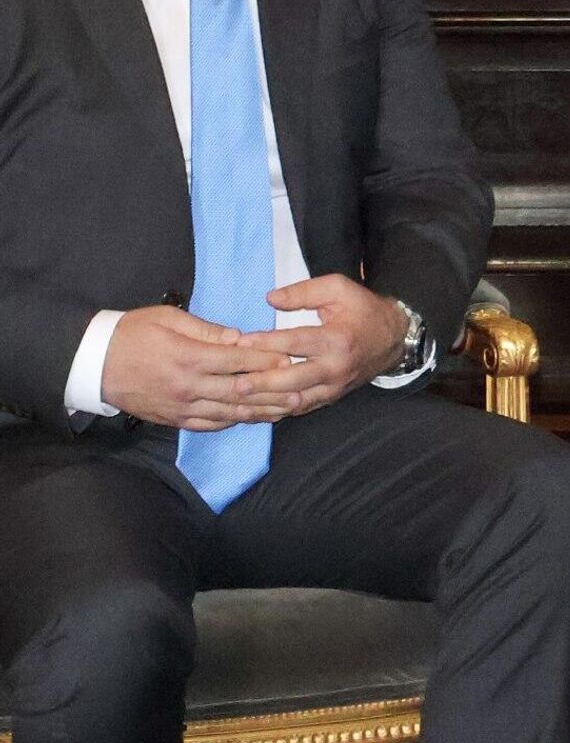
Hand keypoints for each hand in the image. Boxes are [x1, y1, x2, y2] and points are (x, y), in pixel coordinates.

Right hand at [101, 306, 298, 429]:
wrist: (93, 363)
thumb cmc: (132, 333)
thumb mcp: (169, 318)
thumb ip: (207, 329)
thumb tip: (239, 338)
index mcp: (189, 357)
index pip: (238, 361)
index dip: (266, 361)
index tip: (291, 358)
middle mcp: (188, 387)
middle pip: (240, 391)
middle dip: (273, 391)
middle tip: (302, 390)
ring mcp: (181, 407)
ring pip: (229, 413)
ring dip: (260, 412)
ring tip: (287, 409)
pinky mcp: (174, 419)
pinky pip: (210, 424)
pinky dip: (234, 422)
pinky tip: (252, 418)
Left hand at [233, 275, 410, 416]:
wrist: (393, 340)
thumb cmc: (363, 310)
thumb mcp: (339, 289)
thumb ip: (304, 292)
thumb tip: (270, 299)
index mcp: (338, 339)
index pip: (297, 343)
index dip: (268, 343)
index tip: (241, 343)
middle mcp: (336, 367)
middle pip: (294, 379)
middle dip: (263, 382)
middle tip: (234, 383)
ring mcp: (334, 387)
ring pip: (296, 400)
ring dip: (267, 402)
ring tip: (239, 401)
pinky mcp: (331, 397)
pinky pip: (301, 409)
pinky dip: (278, 411)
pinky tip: (257, 410)